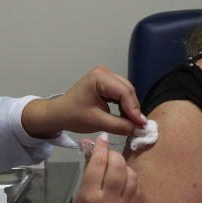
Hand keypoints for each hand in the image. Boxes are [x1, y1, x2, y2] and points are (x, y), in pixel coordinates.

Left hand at [21, 66, 144, 138]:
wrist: (59, 114)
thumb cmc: (72, 115)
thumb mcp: (98, 122)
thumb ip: (121, 126)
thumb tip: (140, 130)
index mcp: (99, 77)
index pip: (124, 92)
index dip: (134, 109)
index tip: (142, 125)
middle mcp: (104, 72)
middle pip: (128, 91)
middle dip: (133, 109)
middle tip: (139, 126)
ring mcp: (106, 76)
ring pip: (127, 93)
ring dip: (130, 108)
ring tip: (132, 123)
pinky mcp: (107, 83)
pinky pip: (122, 94)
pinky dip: (125, 106)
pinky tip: (125, 117)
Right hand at [55, 134, 139, 202]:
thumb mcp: (79, 195)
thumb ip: (88, 171)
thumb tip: (92, 148)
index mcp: (90, 196)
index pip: (98, 162)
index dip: (101, 146)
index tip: (102, 138)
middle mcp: (109, 201)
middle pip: (117, 166)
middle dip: (114, 155)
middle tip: (109, 154)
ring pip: (131, 175)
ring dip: (124, 166)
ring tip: (117, 167)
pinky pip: (137, 187)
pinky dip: (131, 178)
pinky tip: (125, 179)